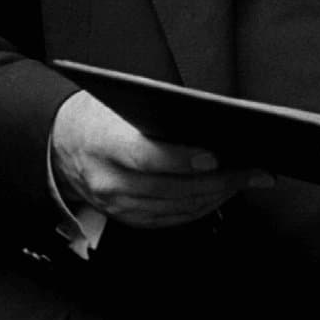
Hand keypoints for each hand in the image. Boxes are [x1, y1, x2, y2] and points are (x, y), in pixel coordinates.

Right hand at [51, 89, 267, 228]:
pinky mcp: (129, 219)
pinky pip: (173, 219)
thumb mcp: (123, 100)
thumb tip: (214, 122)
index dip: (182, 160)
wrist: (64, 143)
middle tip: (255, 168)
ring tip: (249, 178)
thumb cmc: (101, 114)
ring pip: (178, 207)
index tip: (215, 156)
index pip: (146, 157)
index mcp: (105, 145)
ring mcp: (118, 206)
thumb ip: (161, 112)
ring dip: (219, 194)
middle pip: (172, 188)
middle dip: (220, 179)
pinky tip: (224, 192)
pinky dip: (203, 206)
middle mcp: (109, 182)